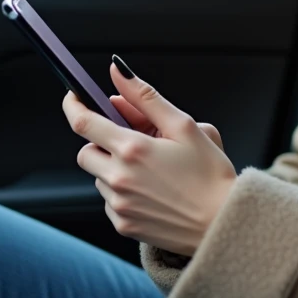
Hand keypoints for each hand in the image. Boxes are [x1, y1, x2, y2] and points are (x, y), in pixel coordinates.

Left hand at [63, 56, 236, 255]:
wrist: (223, 224)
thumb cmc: (211, 175)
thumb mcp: (184, 126)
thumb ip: (145, 97)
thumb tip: (118, 72)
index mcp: (133, 149)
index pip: (84, 123)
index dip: (74, 106)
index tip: (75, 97)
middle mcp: (119, 178)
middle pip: (85, 152)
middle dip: (100, 142)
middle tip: (131, 141)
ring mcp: (119, 205)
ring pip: (98, 178)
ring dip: (113, 168)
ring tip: (150, 170)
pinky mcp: (123, 225)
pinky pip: (109, 201)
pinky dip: (122, 192)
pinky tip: (151, 191)